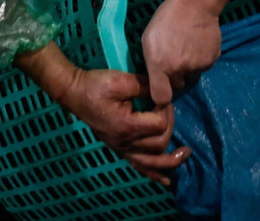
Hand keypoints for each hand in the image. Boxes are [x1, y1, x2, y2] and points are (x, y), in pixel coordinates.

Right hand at [58, 69, 189, 185]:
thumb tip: (164, 89)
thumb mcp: (121, 80)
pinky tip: (165, 179)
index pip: (159, 125)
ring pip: (151, 162)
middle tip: (168, 109)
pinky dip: (153, 174)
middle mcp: (125, 142)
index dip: (167, 110)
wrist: (74, 93)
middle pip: (159, 144)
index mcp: (127, 126)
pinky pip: (138, 166)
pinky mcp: (118, 147)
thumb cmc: (95, 86)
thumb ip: (145, 86)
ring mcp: (121, 148)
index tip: (163, 96)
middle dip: (170, 126)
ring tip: (185, 155)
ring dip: (170, 161)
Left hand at [141, 0, 221, 106]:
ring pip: (192, 77)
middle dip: (175, 79)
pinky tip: (197, 44)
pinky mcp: (211, 60)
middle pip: (178, 87)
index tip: (161, 92)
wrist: (196, 4)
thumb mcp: (148, 39)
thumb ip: (151, 63)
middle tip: (174, 61)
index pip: (161, 97)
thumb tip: (156, 80)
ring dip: (188, 70)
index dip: (161, 97)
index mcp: (160, 65)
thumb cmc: (167, 18)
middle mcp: (179, 69)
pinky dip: (200, 61)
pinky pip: (203, 67)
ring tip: (186, 49)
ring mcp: (197, 66)